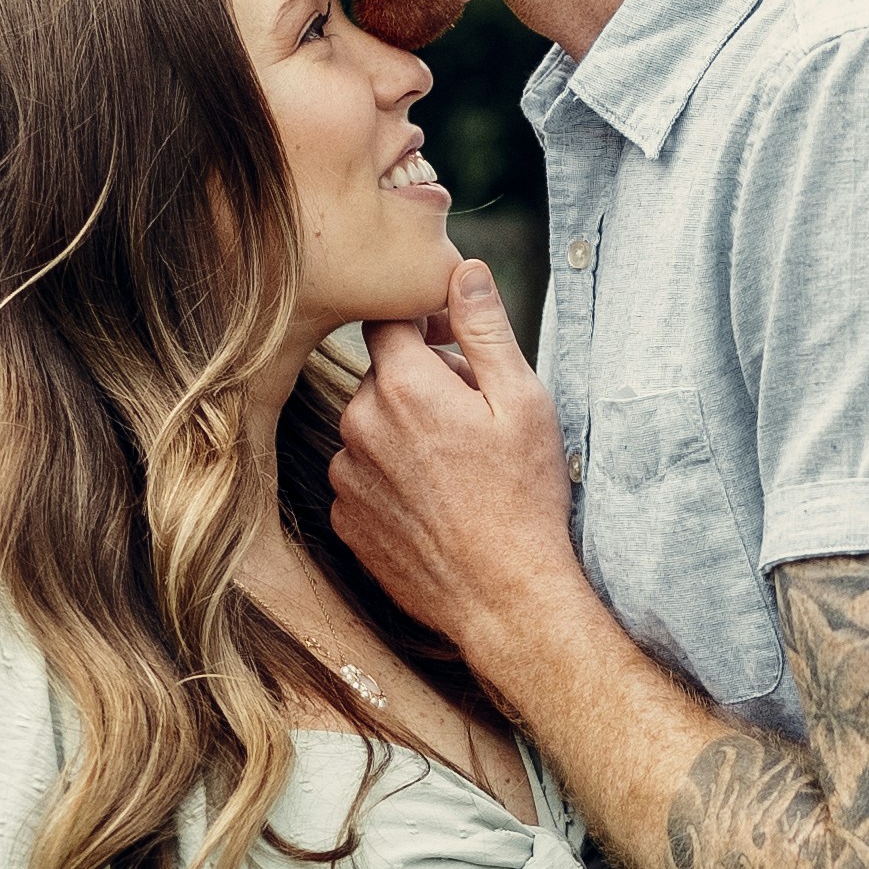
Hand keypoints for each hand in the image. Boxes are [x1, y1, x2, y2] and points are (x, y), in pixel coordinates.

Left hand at [332, 261, 583, 678]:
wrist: (504, 598)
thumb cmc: (523, 499)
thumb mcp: (522, 401)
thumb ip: (485, 329)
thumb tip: (464, 270)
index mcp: (403, 387)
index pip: (388, 321)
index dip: (423, 324)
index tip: (454, 343)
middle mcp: (359, 425)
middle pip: (381, 377)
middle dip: (421, 383)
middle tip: (473, 419)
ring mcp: (347, 477)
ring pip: (370, 429)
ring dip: (404, 434)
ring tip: (457, 470)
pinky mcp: (345, 519)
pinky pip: (363, 478)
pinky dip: (391, 480)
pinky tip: (436, 503)